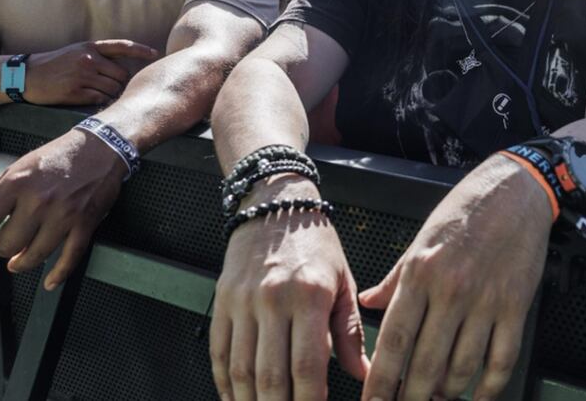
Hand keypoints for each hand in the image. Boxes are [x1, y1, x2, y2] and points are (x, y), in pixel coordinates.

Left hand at [0, 128, 126, 288]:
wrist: (102, 148)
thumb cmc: (60, 155)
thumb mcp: (18, 167)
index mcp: (18, 183)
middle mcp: (39, 200)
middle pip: (8, 244)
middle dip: (4, 248)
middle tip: (8, 243)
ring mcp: (64, 214)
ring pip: (35, 255)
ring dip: (23, 262)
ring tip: (20, 261)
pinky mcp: (85, 223)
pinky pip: (70, 257)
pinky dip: (58, 273)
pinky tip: (50, 281)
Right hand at [24, 39, 159, 105]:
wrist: (26, 76)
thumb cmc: (54, 65)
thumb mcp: (76, 52)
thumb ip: (98, 57)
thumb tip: (123, 72)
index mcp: (90, 47)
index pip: (122, 46)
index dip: (141, 51)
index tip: (155, 54)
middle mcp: (88, 59)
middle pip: (122, 75)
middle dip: (122, 84)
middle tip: (114, 90)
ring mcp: (82, 75)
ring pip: (113, 89)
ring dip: (113, 95)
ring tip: (102, 96)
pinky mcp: (76, 92)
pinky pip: (101, 99)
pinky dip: (102, 102)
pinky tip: (95, 101)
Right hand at [211, 177, 367, 399]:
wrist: (276, 203)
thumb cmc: (316, 242)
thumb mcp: (343, 281)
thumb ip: (352, 332)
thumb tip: (365, 373)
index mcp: (311, 295)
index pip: (308, 366)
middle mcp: (274, 300)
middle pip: (271, 376)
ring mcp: (243, 302)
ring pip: (241, 370)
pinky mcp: (222, 301)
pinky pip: (219, 352)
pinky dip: (224, 383)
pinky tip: (235, 398)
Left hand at [359, 156, 552, 399]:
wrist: (514, 190)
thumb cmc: (465, 210)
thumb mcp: (420, 239)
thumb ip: (395, 278)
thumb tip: (369, 304)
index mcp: (420, 272)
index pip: (393, 340)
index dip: (381, 381)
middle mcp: (451, 290)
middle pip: (426, 363)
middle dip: (411, 397)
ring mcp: (486, 301)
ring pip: (462, 368)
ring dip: (447, 394)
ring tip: (437, 400)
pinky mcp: (516, 306)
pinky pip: (501, 359)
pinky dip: (490, 387)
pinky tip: (480, 397)